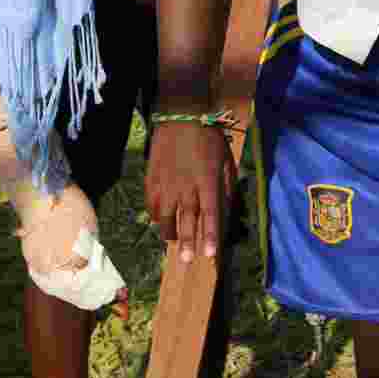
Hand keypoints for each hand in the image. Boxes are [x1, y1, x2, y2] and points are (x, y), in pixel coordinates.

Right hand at [144, 122, 235, 262]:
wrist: (181, 116)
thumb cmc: (209, 139)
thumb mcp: (226, 162)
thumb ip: (226, 188)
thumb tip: (226, 211)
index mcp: (207, 182)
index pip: (210, 215)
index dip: (210, 236)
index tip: (210, 254)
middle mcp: (185, 187)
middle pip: (185, 221)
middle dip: (186, 243)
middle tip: (185, 261)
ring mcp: (166, 184)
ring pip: (165, 217)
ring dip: (169, 232)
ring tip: (173, 242)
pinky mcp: (152, 180)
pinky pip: (153, 205)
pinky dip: (157, 215)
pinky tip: (161, 220)